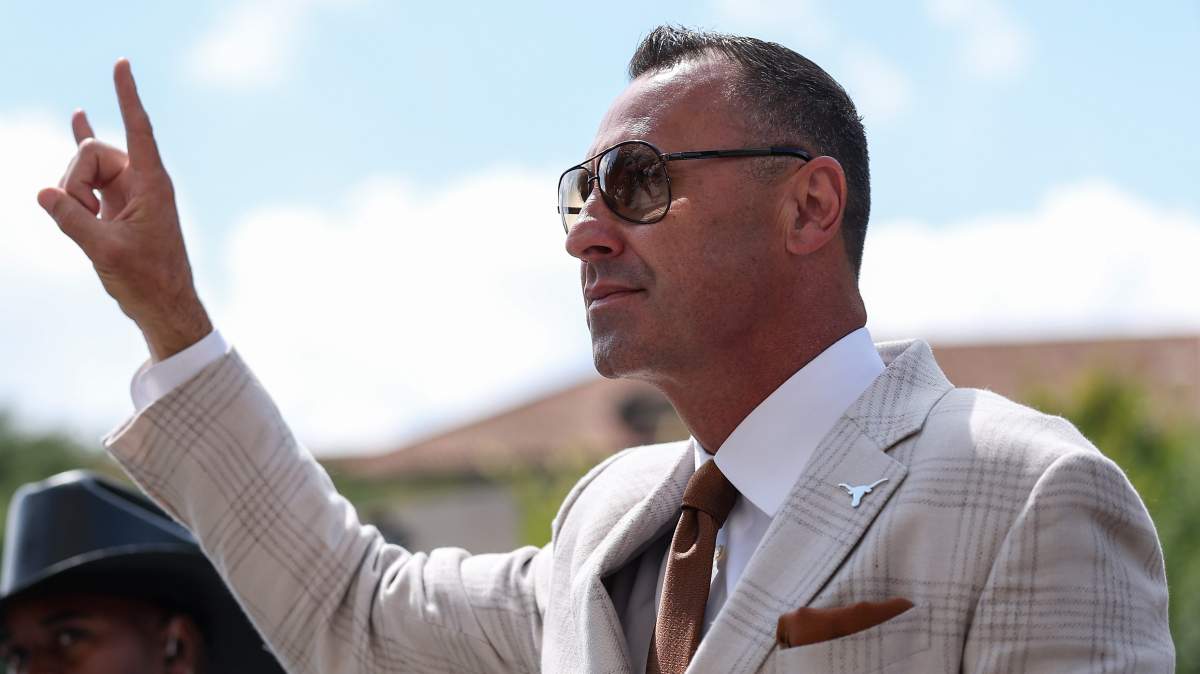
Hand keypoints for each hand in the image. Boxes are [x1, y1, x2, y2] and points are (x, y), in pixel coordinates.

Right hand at [38, 58, 211, 361]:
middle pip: (91, 152)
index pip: (137, 129)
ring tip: (88, 224)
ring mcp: (129, 189)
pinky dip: (80, 154)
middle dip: (74, 178)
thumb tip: (44, 193)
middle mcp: (142, 180)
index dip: (126, 96)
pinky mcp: (118, 201)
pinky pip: (91, 171)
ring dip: (72, 193)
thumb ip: (73, 220)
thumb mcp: (105, 252)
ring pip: (84, 169)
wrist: (164, 305)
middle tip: (83, 215)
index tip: (122, 62)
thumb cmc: (146, 280)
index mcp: (151, 184)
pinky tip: (79, 116)